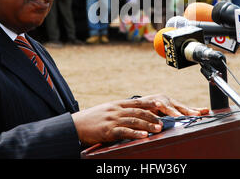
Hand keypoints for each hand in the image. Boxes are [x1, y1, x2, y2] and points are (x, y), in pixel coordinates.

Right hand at [72, 95, 207, 145]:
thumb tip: (133, 114)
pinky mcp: (107, 131)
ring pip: (134, 121)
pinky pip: (124, 132)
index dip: (150, 104)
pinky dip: (135, 134)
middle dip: (152, 116)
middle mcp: (116, 110)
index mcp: (117, 104)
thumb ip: (120, 111)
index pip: (137, 103)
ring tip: (158, 128)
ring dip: (148, 125)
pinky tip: (143, 136)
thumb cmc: (92, 119)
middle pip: (138, 112)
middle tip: (164, 121)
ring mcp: (112, 120)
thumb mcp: (106, 110)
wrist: (75, 125)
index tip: (161, 105)